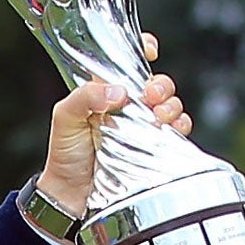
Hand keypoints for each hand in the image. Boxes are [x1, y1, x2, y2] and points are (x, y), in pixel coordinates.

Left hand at [36, 32, 192, 217]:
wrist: (70, 194)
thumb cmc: (65, 153)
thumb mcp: (64, 118)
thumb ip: (84, 96)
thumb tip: (119, 91)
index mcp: (106, 91)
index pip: (128, 62)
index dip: (142, 49)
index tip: (150, 50)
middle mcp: (127, 106)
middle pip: (157, 83)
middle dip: (160, 85)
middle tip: (149, 96)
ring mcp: (142, 126)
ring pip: (171, 104)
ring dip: (171, 105)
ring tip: (157, 116)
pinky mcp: (154, 146)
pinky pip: (178, 130)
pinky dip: (179, 126)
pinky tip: (167, 130)